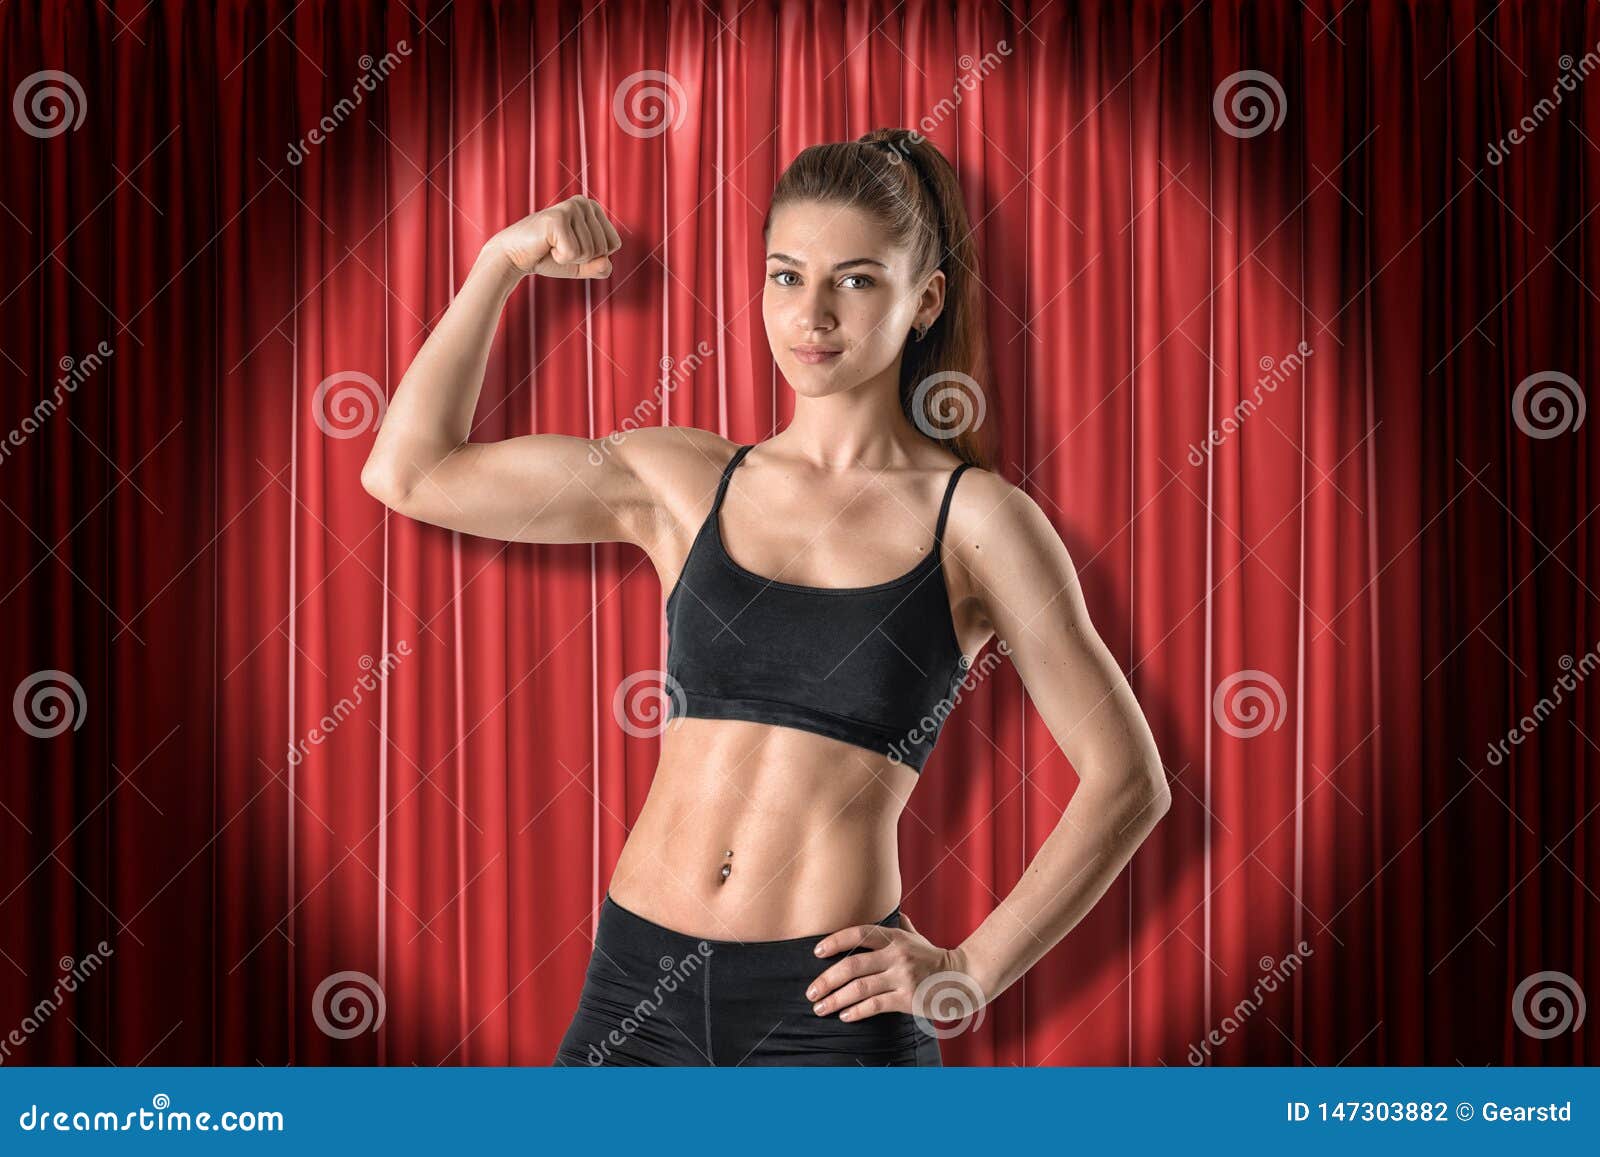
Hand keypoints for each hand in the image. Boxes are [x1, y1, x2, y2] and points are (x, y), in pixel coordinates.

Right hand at [491, 195, 620, 278]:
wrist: (515, 256)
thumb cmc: (549, 257)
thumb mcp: (581, 265)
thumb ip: (600, 267)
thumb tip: (606, 263)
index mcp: (593, 209)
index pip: (614, 244)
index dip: (594, 256)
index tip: (573, 248)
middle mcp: (584, 203)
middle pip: (602, 249)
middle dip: (582, 258)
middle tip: (560, 248)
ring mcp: (571, 208)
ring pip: (589, 252)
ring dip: (569, 258)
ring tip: (552, 246)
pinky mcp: (557, 219)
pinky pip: (573, 254)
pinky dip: (560, 258)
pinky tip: (547, 246)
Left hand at [805, 911, 986, 1022]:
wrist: (963, 978)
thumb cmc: (934, 958)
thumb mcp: (917, 938)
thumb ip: (901, 926)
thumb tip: (892, 910)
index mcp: (895, 937)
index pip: (859, 934)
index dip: (835, 941)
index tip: (816, 952)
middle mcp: (897, 955)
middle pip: (853, 965)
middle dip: (827, 979)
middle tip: (811, 992)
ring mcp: (903, 977)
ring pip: (860, 988)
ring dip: (835, 999)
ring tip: (819, 1008)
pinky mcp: (908, 999)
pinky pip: (875, 1005)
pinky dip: (856, 1012)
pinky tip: (844, 1016)